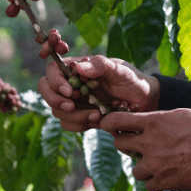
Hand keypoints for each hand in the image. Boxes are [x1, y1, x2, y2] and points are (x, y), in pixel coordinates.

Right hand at [37, 56, 159, 131]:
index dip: (54, 81)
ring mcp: (74, 101)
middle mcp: (71, 83)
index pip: (52, 70)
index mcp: (77, 68)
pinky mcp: (80, 116)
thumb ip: (100, 65)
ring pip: (57, 111)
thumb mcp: (119, 69)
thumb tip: (78, 68)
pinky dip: (80, 125)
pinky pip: (68, 124)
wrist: (144, 101)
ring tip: (97, 115)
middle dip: (56, 100)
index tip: (70, 91)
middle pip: (46, 90)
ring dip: (74, 116)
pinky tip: (98, 120)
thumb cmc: (132, 80)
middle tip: (72, 107)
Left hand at [100, 108, 190, 190]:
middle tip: (137, 146)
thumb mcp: (182, 114)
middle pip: (119, 144)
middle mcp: (149, 143)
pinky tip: (166, 175)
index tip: (108, 125)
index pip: (117, 120)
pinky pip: (147, 185)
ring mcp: (154, 164)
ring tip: (160, 163)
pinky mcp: (163, 182)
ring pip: (134, 169)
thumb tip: (147, 121)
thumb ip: (160, 118)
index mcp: (153, 122)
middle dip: (126, 145)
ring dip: (143, 167)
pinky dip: (154, 182)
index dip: (108, 122)